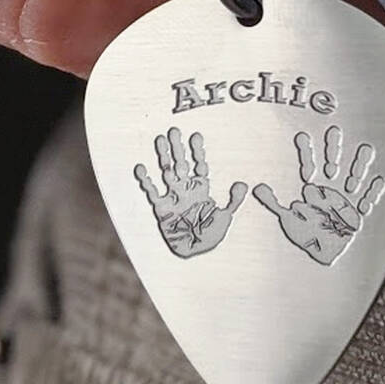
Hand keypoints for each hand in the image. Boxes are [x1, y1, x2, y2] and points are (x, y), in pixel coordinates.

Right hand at [135, 127, 246, 257]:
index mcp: (201, 189)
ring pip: (166, 172)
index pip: (199, 165)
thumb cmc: (210, 235)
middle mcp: (186, 189)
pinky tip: (141, 167)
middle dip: (178, 148)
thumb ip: (234, 200)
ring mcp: (173, 197)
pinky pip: (152, 192)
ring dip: (163, 157)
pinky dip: (146, 180)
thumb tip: (243, 184)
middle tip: (174, 131)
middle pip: (181, 164)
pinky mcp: (161, 209)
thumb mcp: (226, 216)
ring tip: (160, 140)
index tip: (196, 136)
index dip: (198, 151)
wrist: (195, 252)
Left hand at [253, 126, 384, 265]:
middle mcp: (330, 186)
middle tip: (334, 132)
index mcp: (312, 185)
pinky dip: (373, 190)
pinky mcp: (359, 210)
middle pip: (334, 159)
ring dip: (358, 164)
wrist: (323, 253)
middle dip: (334, 147)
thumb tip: (256, 188)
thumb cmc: (305, 234)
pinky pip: (370, 196)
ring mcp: (346, 195)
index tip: (301, 136)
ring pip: (355, 172)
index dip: (306, 150)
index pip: (308, 161)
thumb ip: (272, 202)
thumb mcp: (286, 218)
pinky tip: (376, 180)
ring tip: (363, 152)